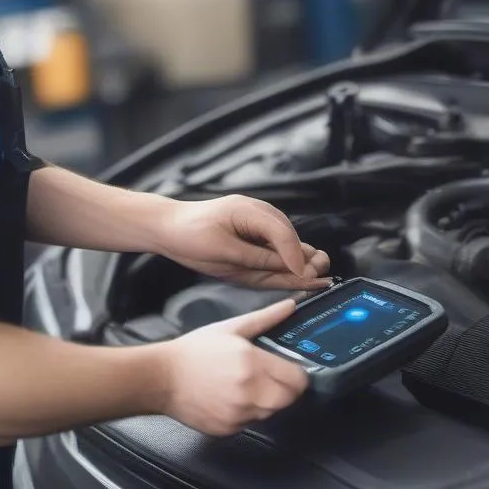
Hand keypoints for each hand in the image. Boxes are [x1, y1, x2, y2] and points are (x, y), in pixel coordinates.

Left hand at [157, 195, 330, 289]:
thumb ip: (256, 258)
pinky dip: (286, 262)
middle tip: (321, 276)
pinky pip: (274, 249)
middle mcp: (259, 215)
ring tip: (320, 276)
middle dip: (306, 257)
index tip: (306, 276)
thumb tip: (287, 267)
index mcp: (251, 211)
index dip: (295, 257)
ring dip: (301, 260)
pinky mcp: (253, 236)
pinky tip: (301, 274)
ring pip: (286, 243)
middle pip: (290, 237)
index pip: (282, 234)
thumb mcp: (223, 251)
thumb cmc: (190, 235)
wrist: (168, 227)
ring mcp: (257, 224)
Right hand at [158, 299, 308, 434]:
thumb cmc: (195, 351)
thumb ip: (265, 318)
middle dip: (287, 390)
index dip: (297, 374)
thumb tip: (290, 306)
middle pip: (289, 400)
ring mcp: (238, 414)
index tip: (291, 369)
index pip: (297, 379)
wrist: (162, 378)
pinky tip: (232, 398)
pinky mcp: (228, 430)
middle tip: (274, 379)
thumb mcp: (231, 328)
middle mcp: (249, 392)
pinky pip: (250, 423)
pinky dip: (247, 413)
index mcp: (252, 364)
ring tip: (249, 386)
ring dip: (267, 401)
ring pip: (270, 413)